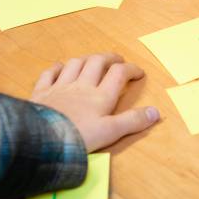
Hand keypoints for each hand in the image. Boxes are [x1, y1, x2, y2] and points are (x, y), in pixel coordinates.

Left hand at [31, 53, 159, 151]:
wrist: (43, 140)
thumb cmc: (79, 138)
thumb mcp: (111, 133)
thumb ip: (133, 121)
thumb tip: (156, 111)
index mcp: (100, 96)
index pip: (119, 74)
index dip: (131, 69)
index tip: (139, 73)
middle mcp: (81, 86)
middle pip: (97, 62)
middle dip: (109, 58)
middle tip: (117, 61)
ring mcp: (60, 87)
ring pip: (75, 64)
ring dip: (86, 60)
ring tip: (92, 63)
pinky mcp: (42, 92)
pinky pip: (49, 73)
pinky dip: (56, 68)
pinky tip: (60, 67)